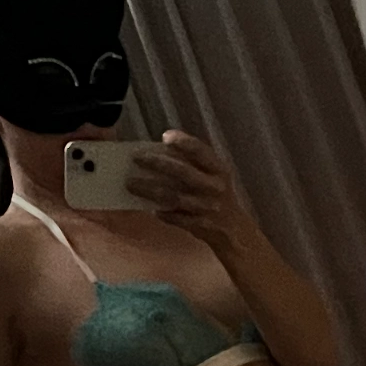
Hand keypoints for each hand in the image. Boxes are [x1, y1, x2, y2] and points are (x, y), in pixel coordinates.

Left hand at [126, 131, 249, 252]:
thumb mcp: (213, 175)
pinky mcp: (201, 225)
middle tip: (137, 158)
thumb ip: (193, 164)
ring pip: (174, 197)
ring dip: (150, 190)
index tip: (165, 137)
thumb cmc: (217, 195)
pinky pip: (177, 218)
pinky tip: (149, 208)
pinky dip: (163, 213)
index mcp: (218, 170)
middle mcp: (214, 187)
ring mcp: (207, 207)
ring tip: (131, 184)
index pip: (201, 152)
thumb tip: (158, 154)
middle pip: (183, 172)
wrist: (234, 229)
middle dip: (158, 163)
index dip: (184, 142)